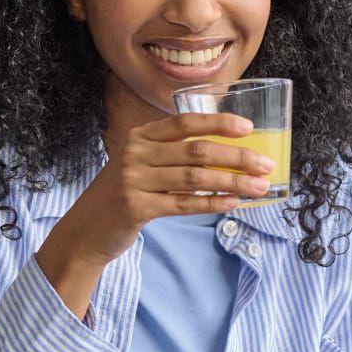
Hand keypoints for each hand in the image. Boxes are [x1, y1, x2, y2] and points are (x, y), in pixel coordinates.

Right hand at [36, 113, 275, 316]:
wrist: (86, 229)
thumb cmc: (125, 195)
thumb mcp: (142, 165)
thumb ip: (173, 155)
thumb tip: (228, 156)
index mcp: (140, 136)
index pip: (185, 122)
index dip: (219, 122)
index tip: (248, 127)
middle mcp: (136, 153)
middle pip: (197, 150)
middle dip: (237, 156)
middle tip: (265, 164)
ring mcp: (134, 180)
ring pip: (195, 178)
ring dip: (233, 182)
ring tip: (258, 187)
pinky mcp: (136, 208)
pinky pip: (184, 204)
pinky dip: (212, 203)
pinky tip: (233, 203)